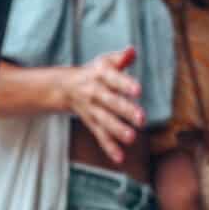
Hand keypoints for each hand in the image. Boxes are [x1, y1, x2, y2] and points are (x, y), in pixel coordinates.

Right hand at [64, 47, 145, 163]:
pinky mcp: (92, 124)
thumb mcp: (105, 61)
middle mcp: (95, 93)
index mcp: (100, 75)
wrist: (67, 87)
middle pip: (111, 102)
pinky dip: (109, 148)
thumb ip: (120, 58)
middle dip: (126, 111)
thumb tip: (132, 51)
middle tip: (142, 119)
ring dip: (118, 131)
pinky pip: (100, 136)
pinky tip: (120, 158)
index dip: (125, 84)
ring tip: (132, 138)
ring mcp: (92, 110)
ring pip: (105, 121)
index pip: (114, 79)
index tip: (138, 91)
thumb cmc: (95, 72)